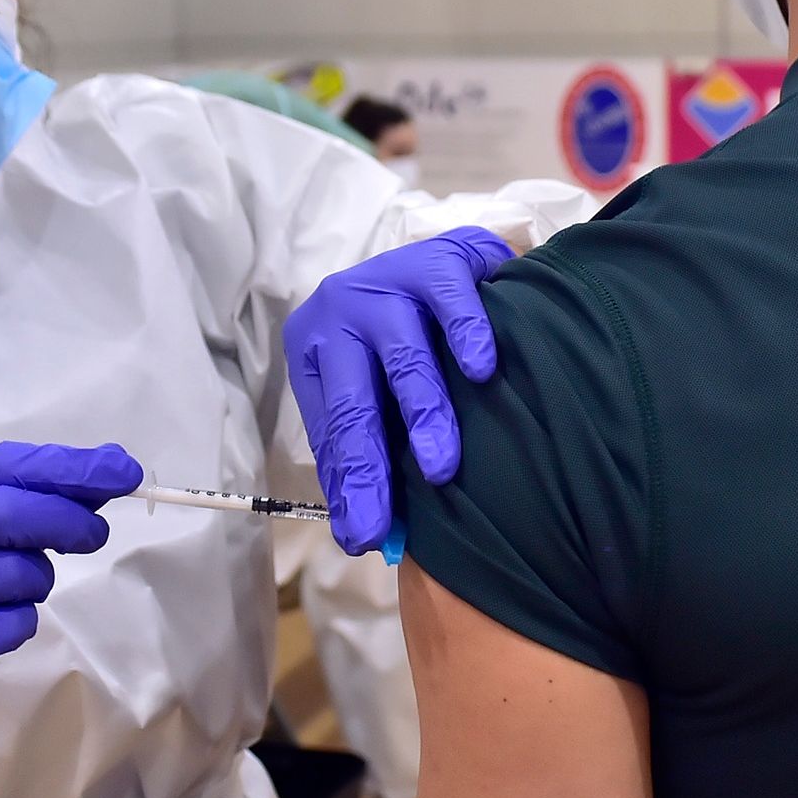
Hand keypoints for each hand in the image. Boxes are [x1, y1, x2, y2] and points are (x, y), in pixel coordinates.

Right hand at [0, 441, 142, 766]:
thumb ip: (31, 498)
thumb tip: (112, 466)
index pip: (2, 464)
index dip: (67, 466)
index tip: (122, 470)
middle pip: (11, 512)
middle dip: (69, 520)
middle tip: (94, 536)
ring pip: (17, 572)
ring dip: (38, 583)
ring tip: (11, 594)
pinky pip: (13, 623)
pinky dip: (20, 624)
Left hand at [284, 227, 512, 554]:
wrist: (443, 262)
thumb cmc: (405, 343)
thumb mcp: (377, 394)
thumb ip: (374, 451)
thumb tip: (377, 539)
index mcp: (315, 350)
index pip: (330, 429)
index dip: (347, 484)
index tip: (362, 535)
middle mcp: (339, 311)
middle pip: (353, 397)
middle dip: (369, 464)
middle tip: (383, 519)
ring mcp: (385, 279)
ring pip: (400, 350)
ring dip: (422, 411)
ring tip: (441, 465)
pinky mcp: (435, 258)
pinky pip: (448, 298)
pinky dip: (465, 332)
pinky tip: (482, 368)